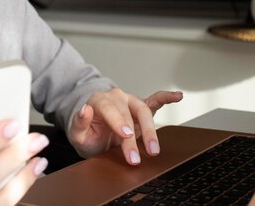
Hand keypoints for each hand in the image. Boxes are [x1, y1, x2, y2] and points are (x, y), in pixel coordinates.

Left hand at [68, 89, 182, 164]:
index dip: (118, 122)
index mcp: (100, 101)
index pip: (110, 109)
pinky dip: (167, 97)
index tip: (126, 135)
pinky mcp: (141, 108)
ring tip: (154, 149)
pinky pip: (155, 100)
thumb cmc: (87, 133)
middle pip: (129, 114)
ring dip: (151, 130)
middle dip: (135, 137)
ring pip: (144, 111)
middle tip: (136, 157)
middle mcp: (117, 98)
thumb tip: (85, 109)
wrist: (93, 131)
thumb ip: (79, 122)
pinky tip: (178, 96)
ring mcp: (130, 102)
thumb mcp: (76, 133)